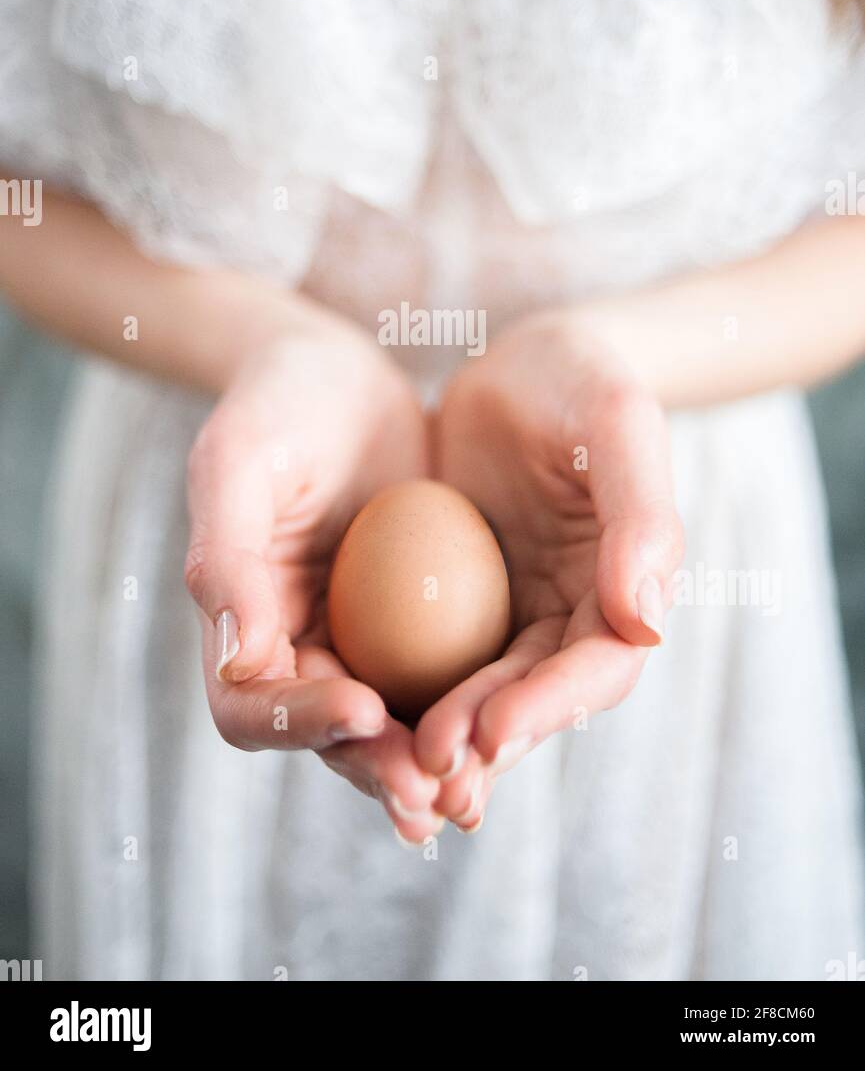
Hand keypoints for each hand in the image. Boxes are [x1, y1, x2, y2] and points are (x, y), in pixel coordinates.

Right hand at [184, 315, 442, 842]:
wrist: (337, 371)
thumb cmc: (275, 407)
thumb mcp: (239, 463)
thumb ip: (227, 557)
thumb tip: (239, 661)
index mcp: (237, 624)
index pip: (253, 705)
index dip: (302, 722)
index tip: (365, 709)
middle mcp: (296, 648)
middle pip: (329, 736)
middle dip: (379, 768)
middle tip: (435, 790)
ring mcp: (359, 640)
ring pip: (392, 724)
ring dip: (431, 759)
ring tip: (474, 788)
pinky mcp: (417, 622)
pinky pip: (445, 676)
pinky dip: (473, 706)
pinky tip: (515, 720)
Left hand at [416, 311, 684, 829]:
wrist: (518, 359)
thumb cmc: (579, 379)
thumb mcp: (617, 423)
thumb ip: (643, 518)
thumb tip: (647, 624)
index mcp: (624, 589)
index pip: (597, 668)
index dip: (550, 707)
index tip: (491, 731)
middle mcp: (571, 617)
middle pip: (533, 701)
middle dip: (484, 744)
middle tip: (428, 773)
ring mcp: (511, 615)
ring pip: (478, 696)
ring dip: (441, 740)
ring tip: (395, 775)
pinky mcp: (455, 605)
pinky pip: (427, 660)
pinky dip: (400, 696)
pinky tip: (356, 721)